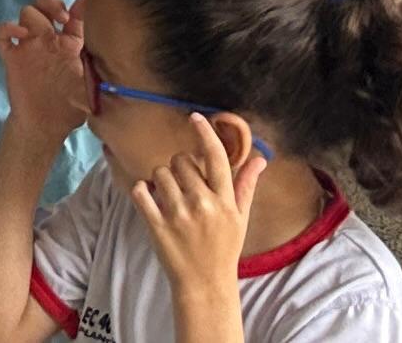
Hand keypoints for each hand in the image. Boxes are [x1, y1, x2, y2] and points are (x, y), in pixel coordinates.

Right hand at [0, 0, 94, 136]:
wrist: (46, 127)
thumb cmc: (71, 108)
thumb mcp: (93, 88)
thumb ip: (101, 71)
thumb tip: (116, 59)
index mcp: (71, 44)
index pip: (74, 14)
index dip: (79, 5)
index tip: (83, 7)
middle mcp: (49, 40)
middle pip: (45, 4)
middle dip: (52, 2)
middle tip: (62, 16)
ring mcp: (29, 46)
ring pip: (26, 13)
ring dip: (33, 13)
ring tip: (44, 29)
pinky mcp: (12, 57)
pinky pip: (1, 34)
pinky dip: (6, 28)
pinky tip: (19, 34)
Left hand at [130, 110, 267, 285]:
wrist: (205, 284)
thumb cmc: (224, 249)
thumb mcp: (241, 218)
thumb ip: (246, 185)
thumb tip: (260, 158)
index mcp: (224, 200)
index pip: (215, 156)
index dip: (205, 133)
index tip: (196, 118)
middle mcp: (202, 204)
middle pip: (181, 161)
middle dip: (180, 167)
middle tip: (185, 185)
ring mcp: (178, 215)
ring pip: (160, 173)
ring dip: (161, 179)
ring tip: (170, 196)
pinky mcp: (156, 225)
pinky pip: (140, 191)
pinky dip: (141, 190)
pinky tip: (150, 198)